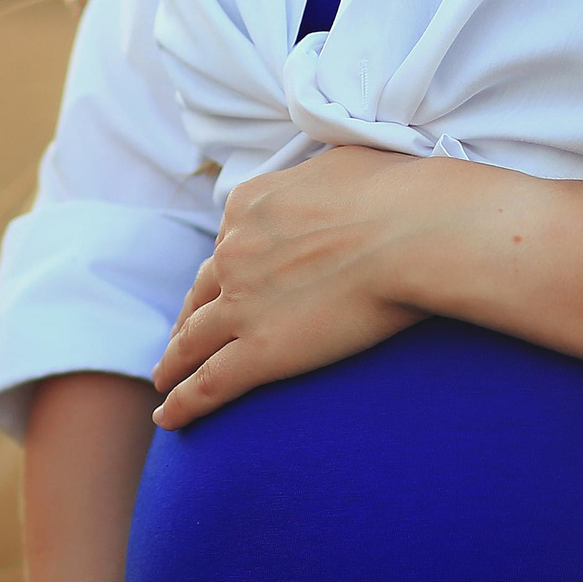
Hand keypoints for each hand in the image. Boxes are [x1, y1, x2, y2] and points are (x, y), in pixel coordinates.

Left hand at [150, 146, 439, 429]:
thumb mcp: (344, 162)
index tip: (227, 284)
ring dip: (175, 362)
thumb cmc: (400, 194)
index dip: (226, 267)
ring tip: (166, 380)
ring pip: (193, 340)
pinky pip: (209, 384)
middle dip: (188, 316)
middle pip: (201, 291)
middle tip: (180, 337)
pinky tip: (169, 419)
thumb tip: (328, 184)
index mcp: (249, 205)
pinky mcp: (261, 351)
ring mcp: (242, 303)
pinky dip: (183, 404)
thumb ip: (318, 179)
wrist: (416, 232)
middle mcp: (234, 251)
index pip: (229, 240)